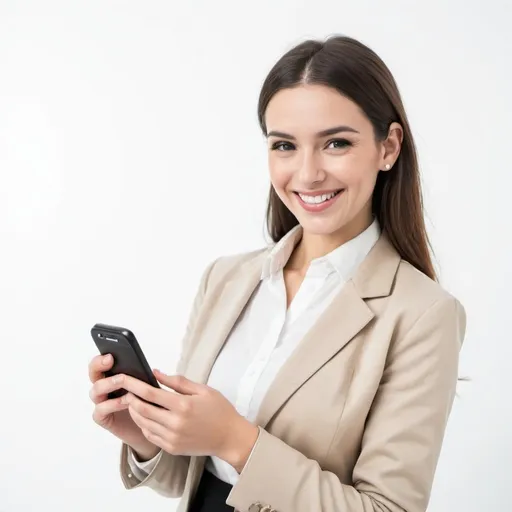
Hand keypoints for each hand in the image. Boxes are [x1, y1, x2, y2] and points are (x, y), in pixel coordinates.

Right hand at [88, 354, 159, 460]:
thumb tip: (152, 369)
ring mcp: (102, 402)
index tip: (111, 354)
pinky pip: (100, 409)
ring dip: (108, 383)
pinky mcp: (104, 418)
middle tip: (111, 361)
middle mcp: (105, 387)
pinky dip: (112, 404)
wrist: (151, 427)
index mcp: (114, 375)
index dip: (102, 357)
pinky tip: (125, 401)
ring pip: (95, 390)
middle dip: (99, 364)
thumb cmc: (150, 403)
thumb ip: (147, 378)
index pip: (102, 362)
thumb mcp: (151, 387)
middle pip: (93, 373)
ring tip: (122, 380)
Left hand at [118, 370, 259, 471]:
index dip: (134, 385)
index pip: (150, 393)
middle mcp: (175, 424)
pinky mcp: (171, 448)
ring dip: (134, 411)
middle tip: (125, 389)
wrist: (230, 437)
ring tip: (132, 401)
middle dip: (130, 398)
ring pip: (143, 423)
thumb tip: (156, 373)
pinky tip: (145, 416)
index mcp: (183, 406)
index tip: (124, 378)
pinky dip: (143, 424)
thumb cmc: (219, 410)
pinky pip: (150, 435)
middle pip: (142, 409)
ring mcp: (172, 438)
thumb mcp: (203, 390)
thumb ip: (178, 382)